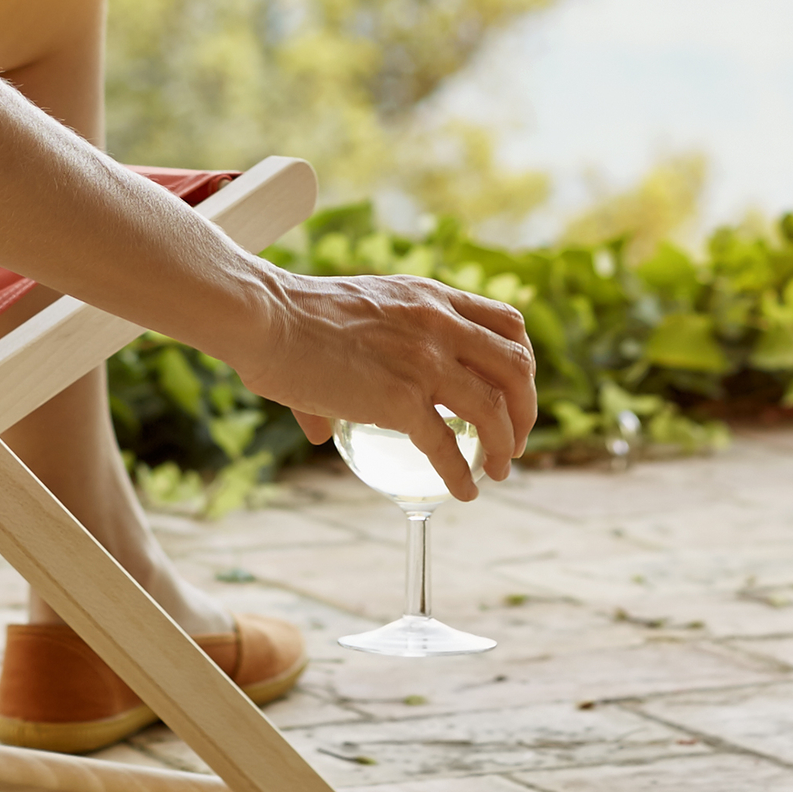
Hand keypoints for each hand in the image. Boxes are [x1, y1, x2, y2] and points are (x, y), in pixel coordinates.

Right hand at [226, 269, 536, 499]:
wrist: (265, 317)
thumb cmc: (290, 318)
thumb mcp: (349, 320)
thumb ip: (352, 365)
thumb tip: (319, 430)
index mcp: (431, 298)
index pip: (506, 323)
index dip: (521, 364)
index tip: (513, 393)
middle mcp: (438, 324)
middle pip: (516, 367)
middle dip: (527, 409)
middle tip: (516, 440)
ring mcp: (423, 360)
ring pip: (495, 409)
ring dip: (507, 446)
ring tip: (501, 470)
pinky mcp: (400, 399)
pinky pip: (447, 446)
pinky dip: (462, 474)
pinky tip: (464, 493)